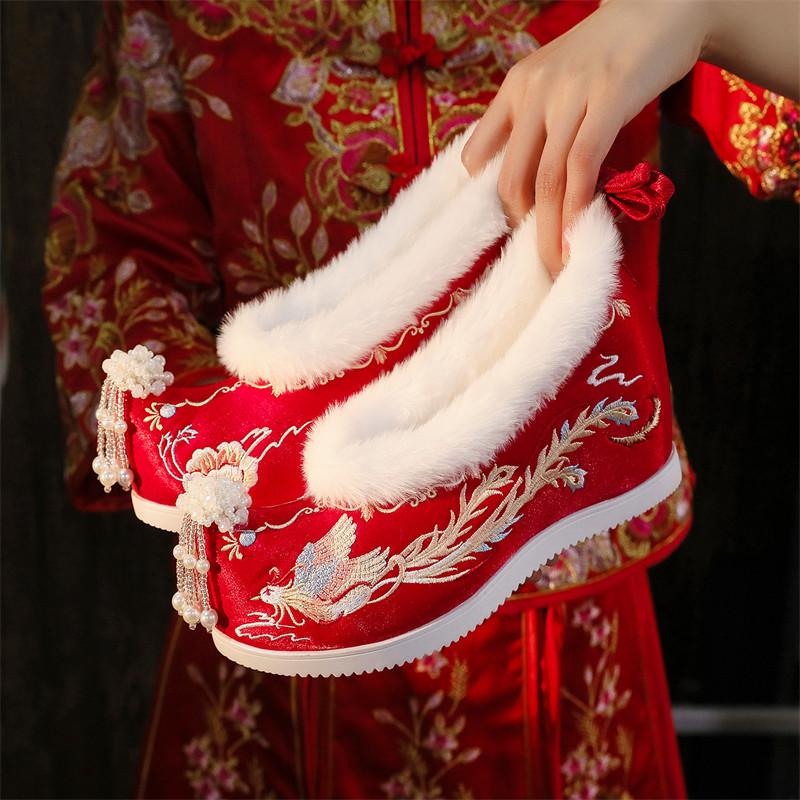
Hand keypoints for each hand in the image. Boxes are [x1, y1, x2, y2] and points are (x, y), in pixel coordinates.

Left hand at [461, 0, 709, 277]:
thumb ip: (539, 125)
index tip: (511, 229)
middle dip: (520, 229)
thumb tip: (536, 188)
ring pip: (546, 178)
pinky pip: (583, 162)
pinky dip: (579, 203)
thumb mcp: (558, 83)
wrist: (663, 5)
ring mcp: (569, 92)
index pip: (477, 157)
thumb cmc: (610, 55)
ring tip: (558, 262)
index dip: (489, 201)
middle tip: (537, 260)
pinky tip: (582, 230)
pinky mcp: (608, 95)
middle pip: (510, 179)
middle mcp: (532, 91)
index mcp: (514, 89)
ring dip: (551, 230)